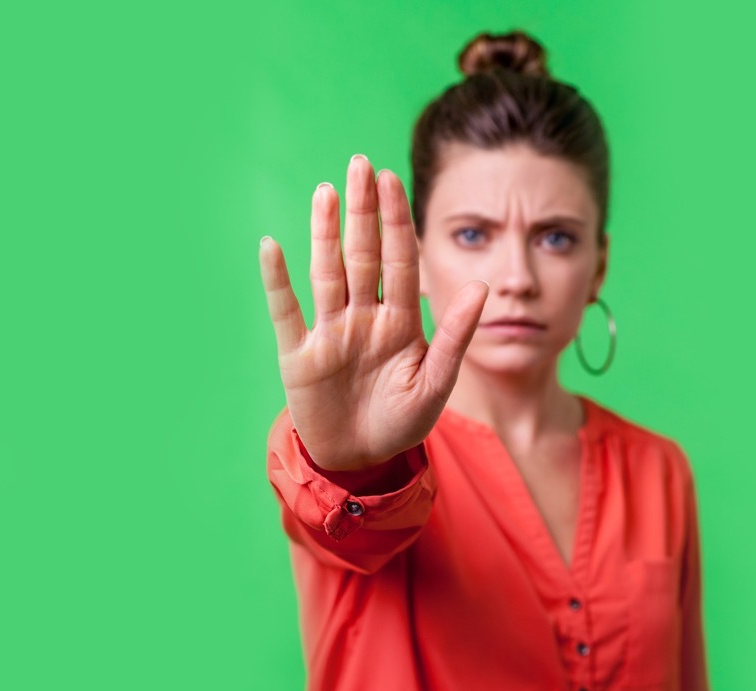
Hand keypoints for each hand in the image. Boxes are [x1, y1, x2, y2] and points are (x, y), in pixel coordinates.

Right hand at [259, 155, 488, 470]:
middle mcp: (363, 318)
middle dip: (363, 212)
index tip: (393, 180)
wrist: (361, 462)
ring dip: (325, 233)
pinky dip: (277, 281)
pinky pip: (286, 312)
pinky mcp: (299, 356)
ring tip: (327, 191)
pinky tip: (272, 247)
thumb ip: (455, 336)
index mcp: (399, 323)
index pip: (399, 262)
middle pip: (362, 255)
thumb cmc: (402, 422)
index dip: (396, 222)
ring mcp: (330, 333)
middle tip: (361, 163)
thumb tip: (483, 287)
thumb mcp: (436, 383)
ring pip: (327, 273)